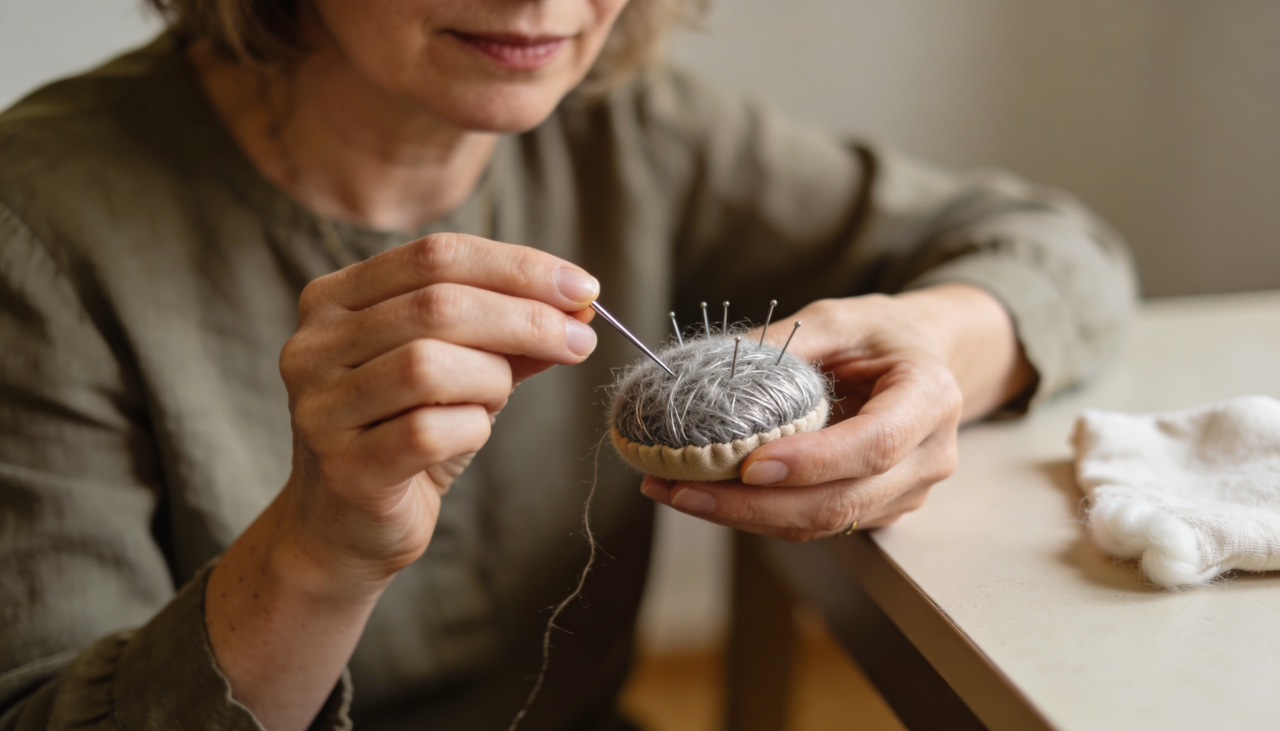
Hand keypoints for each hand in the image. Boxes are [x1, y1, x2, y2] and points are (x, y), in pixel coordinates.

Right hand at [273, 232, 599, 586]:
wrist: (346, 526)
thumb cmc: (404, 431)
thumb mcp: (456, 369)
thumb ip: (506, 333)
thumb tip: (579, 307)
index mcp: (335, 298)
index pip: (435, 255)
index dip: (517, 266)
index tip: (582, 287)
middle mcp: (314, 345)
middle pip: (438, 305)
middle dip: (525, 318)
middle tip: (579, 338)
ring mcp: (322, 408)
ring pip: (429, 365)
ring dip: (492, 377)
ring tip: (501, 396)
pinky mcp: (345, 468)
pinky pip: (427, 432)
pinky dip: (472, 428)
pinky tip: (472, 433)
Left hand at [639, 284, 1033, 540]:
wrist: (927, 360)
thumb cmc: (882, 334)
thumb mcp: (838, 318)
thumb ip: (784, 343)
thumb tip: (709, 366)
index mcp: (929, 398)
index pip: (873, 446)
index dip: (811, 463)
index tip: (748, 466)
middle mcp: (928, 457)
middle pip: (840, 502)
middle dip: (753, 505)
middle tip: (682, 489)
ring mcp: (907, 492)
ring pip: (822, 523)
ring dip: (744, 516)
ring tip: (676, 492)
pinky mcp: (879, 510)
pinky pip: (815, 524)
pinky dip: (758, 515)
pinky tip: (710, 496)